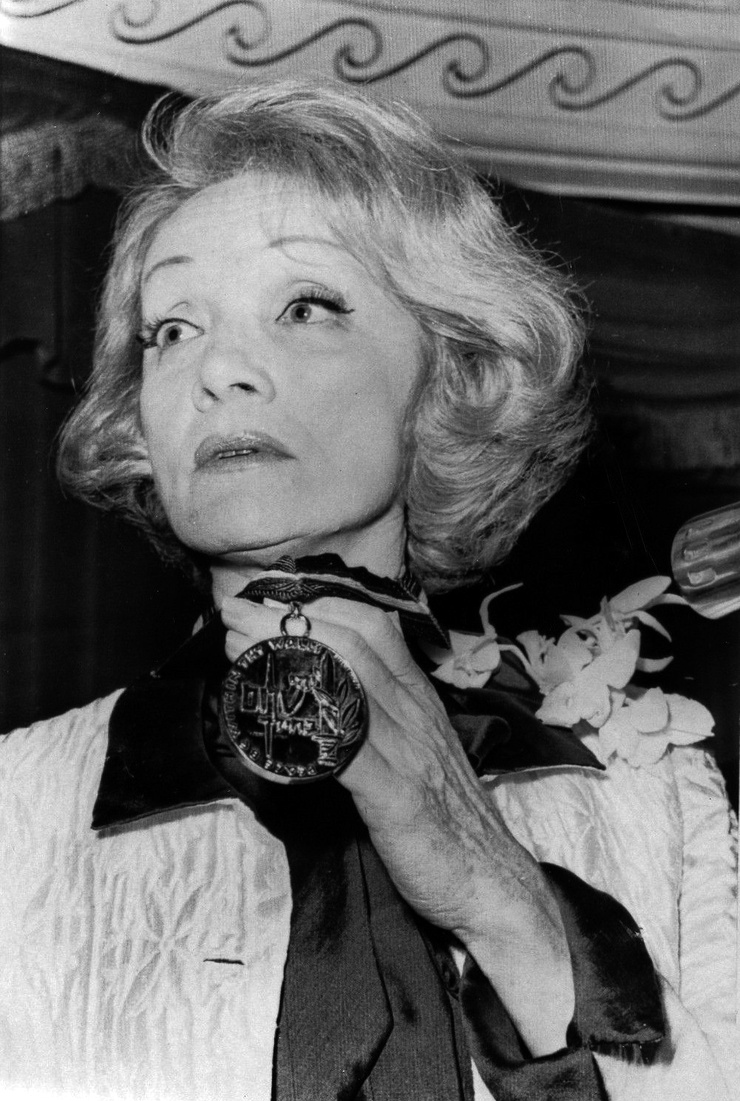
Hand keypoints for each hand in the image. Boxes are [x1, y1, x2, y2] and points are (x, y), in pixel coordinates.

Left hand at [220, 594, 574, 1053]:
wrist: (492, 882)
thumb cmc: (449, 820)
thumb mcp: (421, 752)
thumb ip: (384, 716)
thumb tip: (330, 691)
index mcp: (421, 699)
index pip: (374, 627)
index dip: (319, 604)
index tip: (271, 597)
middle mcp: (415, 714)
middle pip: (351, 643)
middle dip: (288, 620)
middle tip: (235, 613)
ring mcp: (407, 752)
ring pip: (346, 681)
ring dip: (285, 657)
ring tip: (237, 646)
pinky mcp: (396, 796)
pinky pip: (346, 750)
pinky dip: (303, 727)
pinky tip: (263, 716)